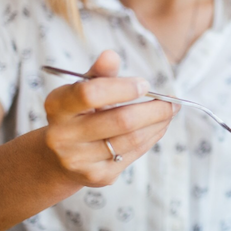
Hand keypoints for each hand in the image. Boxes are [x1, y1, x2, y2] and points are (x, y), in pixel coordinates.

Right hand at [42, 50, 176, 186]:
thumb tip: (111, 55)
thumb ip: (99, 74)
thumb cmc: (78, 113)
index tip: (145, 84)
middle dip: (154, 109)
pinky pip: (134, 153)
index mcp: (57, 106)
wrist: (58, 158)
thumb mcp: (82, 90)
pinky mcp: (97, 176)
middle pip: (121, 121)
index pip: (90, 93)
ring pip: (132, 139)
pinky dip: (152, 138)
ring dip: (158, 124)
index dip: (122, 88)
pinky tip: (158, 127)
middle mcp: (62, 135)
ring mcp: (79, 159)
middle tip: (172, 101)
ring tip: (169, 112)